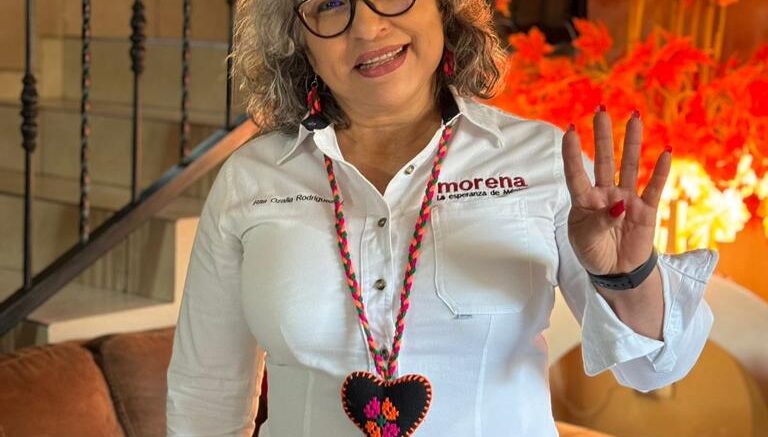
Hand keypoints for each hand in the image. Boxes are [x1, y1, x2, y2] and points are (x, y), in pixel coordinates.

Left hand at [561, 106, 671, 274]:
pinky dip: (659, 172)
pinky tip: (665, 152)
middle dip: (602, 136)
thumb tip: (620, 204)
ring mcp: (626, 199)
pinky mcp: (645, 210)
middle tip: (601, 110)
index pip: (575, 174)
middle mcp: (604, 194)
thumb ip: (599, 221)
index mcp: (584, 200)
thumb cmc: (593, 252)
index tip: (569, 130)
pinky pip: (653, 188)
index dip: (572, 154)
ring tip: (635, 118)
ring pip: (628, 166)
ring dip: (632, 143)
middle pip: (603, 161)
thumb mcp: (586, 240)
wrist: (616, 272)